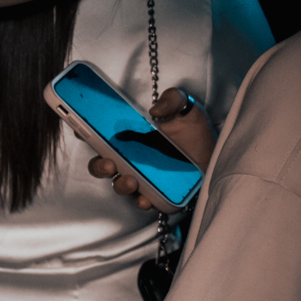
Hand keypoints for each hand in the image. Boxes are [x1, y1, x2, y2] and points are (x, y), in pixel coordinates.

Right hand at [87, 87, 217, 213]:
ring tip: (131, 181)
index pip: (99, 133)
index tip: (82, 128)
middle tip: (108, 163)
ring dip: (120, 185)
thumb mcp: (187, 108)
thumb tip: (156, 109)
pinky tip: (147, 197)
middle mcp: (130, 158)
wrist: (218, 157)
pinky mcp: (154, 194)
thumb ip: (173, 99)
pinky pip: (142, 201)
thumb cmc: (197, 134)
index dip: (85, 130)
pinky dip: (142, 200)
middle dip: (99, 165)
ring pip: (118, 184)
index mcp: (130, 135)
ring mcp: (140, 177)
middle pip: (102, 163)